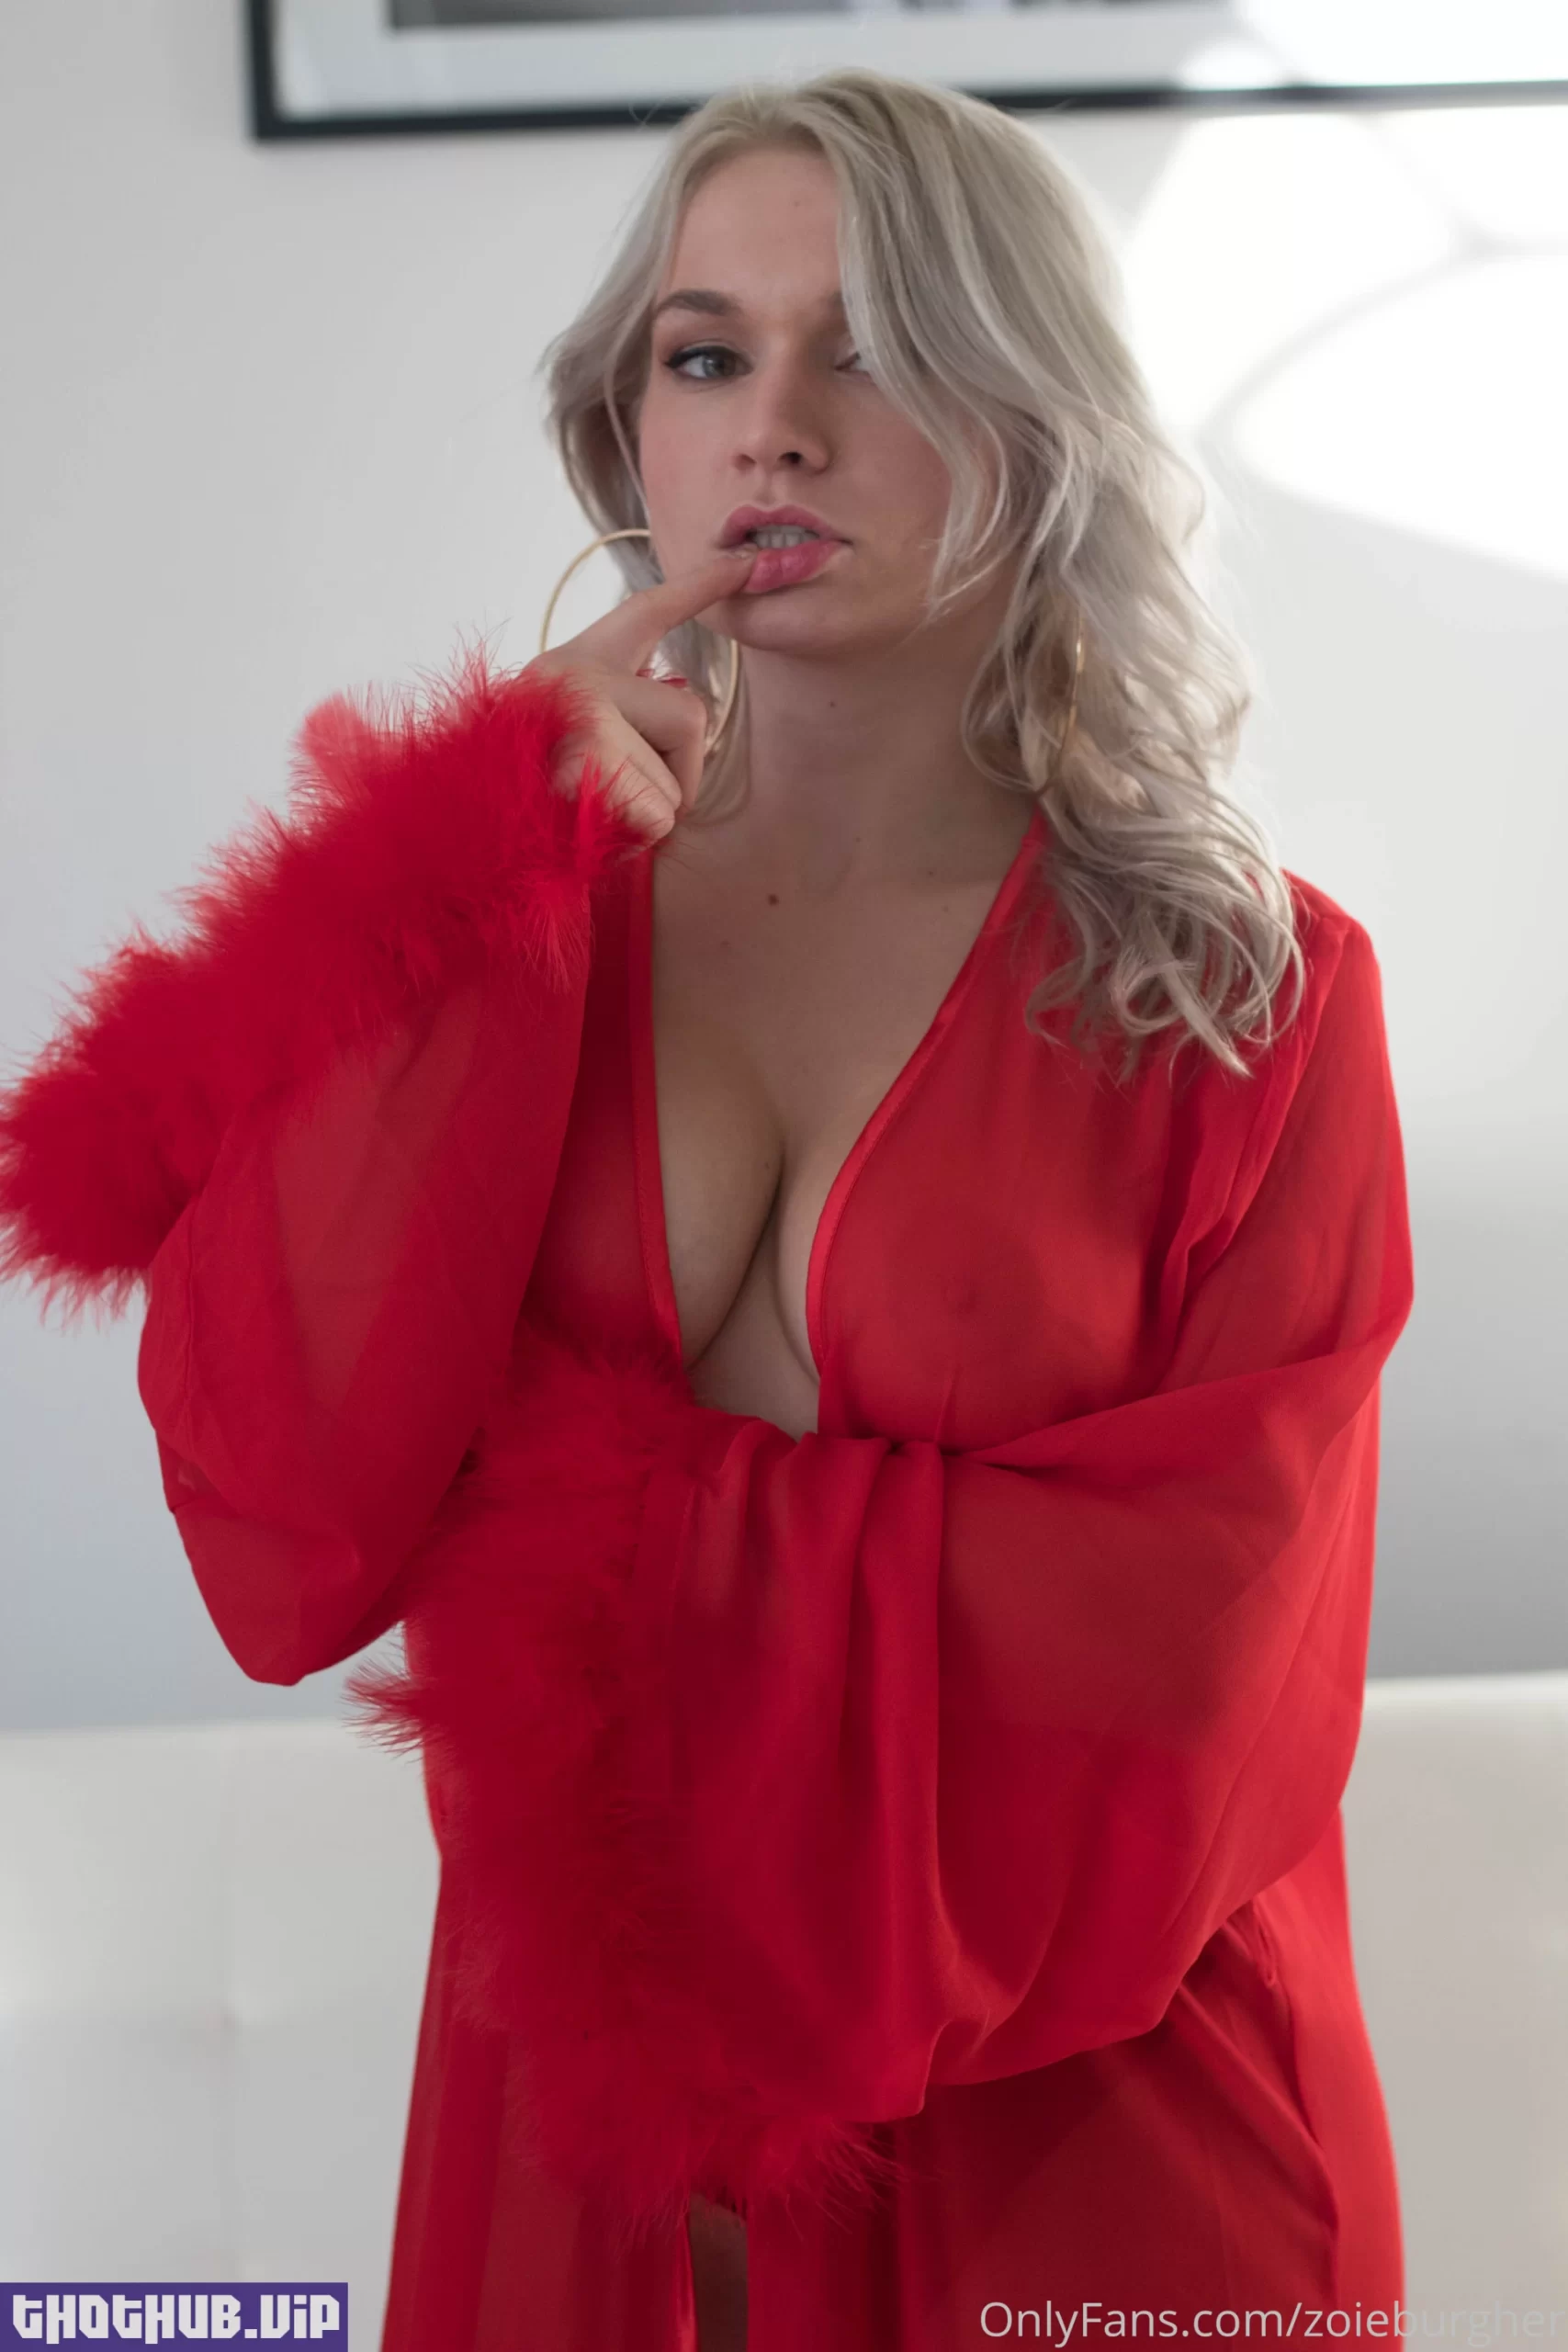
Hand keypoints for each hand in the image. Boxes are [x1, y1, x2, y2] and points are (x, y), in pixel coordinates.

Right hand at [523, 546, 756, 840]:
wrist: (464, 838)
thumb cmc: (531, 798)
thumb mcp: (581, 750)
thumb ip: (634, 734)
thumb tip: (681, 772)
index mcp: (575, 664)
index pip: (647, 612)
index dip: (701, 584)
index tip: (747, 561)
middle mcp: (574, 675)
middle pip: (690, 719)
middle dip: (675, 775)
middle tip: (615, 792)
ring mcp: (577, 713)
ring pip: (677, 779)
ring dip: (648, 814)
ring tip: (588, 811)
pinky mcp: (581, 761)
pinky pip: (657, 814)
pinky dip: (635, 837)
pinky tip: (587, 828)